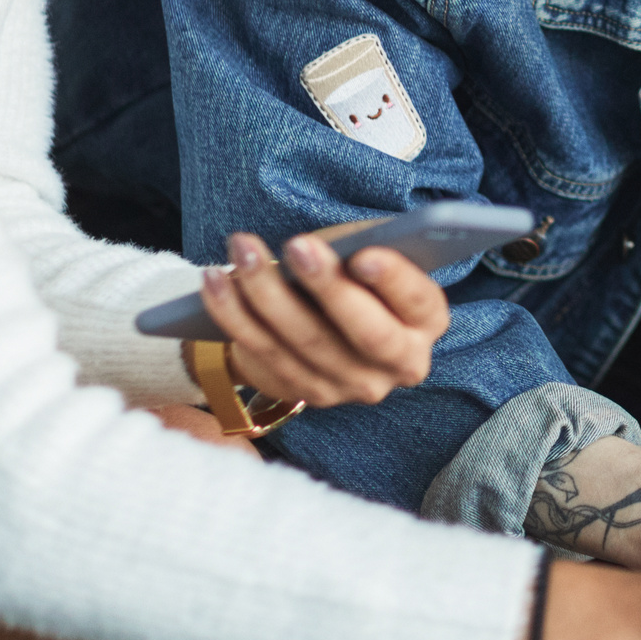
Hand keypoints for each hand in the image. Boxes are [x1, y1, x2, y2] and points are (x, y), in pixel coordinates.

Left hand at [200, 220, 450, 407]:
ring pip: (306, 342)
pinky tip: (213, 280)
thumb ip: (361, 250)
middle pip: (365, 333)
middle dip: (327, 287)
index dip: (394, 280)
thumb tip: (328, 252)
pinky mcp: (307, 394)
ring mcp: (352, 386)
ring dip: (266, 292)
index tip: (364, 255)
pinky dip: (233, 314)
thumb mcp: (369, 253)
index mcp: (426, 320)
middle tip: (296, 245)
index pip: (417, 302)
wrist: (322, 321)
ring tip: (243, 249)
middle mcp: (400, 363)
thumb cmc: (353, 270)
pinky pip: (265, 354)